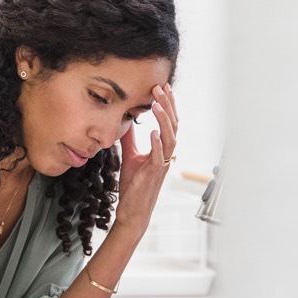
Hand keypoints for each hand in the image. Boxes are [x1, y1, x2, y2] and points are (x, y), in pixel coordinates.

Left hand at [114, 83, 177, 234]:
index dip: (166, 104)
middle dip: (167, 105)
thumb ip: (130, 139)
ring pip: (170, 138)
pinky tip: (153, 132)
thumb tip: (125, 121)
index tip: (161, 87)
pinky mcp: (153, 174)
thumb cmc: (134, 186)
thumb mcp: (130, 156)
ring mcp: (161, 164)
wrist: (132, 211)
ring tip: (156, 104)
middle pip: (173, 125)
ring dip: (164, 120)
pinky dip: (157, 144)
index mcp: (161, 149)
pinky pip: (159, 157)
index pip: (168, 122)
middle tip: (160, 87)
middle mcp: (165, 155)